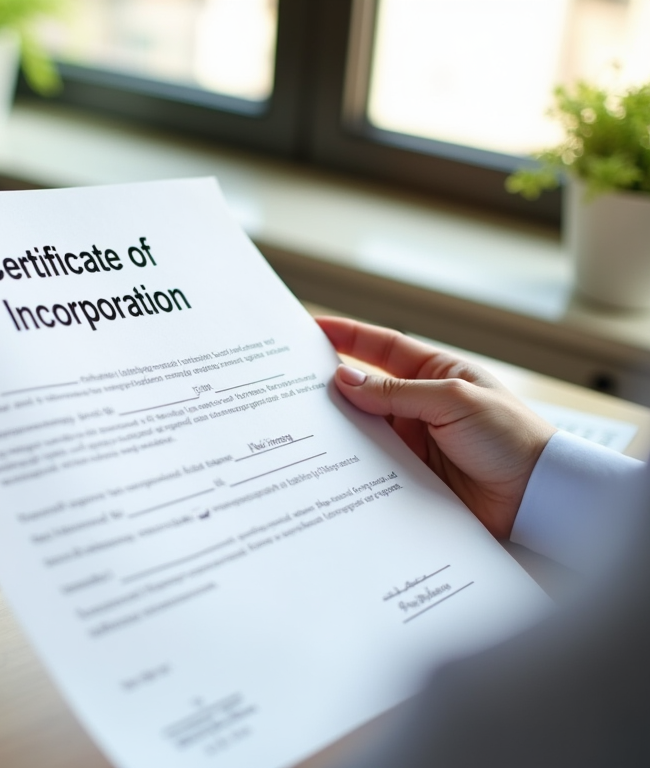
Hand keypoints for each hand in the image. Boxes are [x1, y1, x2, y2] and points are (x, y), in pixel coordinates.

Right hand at [316, 317, 555, 538]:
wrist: (537, 497)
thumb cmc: (511, 438)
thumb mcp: (454, 401)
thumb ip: (397, 392)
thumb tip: (345, 379)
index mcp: (436, 374)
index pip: (383, 348)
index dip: (348, 336)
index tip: (312, 328)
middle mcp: (420, 405)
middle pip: (365, 389)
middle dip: (331, 385)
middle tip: (292, 383)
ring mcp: (413, 440)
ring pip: (363, 428)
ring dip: (338, 426)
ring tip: (303, 423)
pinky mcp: (409, 474)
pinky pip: (371, 463)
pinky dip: (351, 461)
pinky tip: (329, 460)